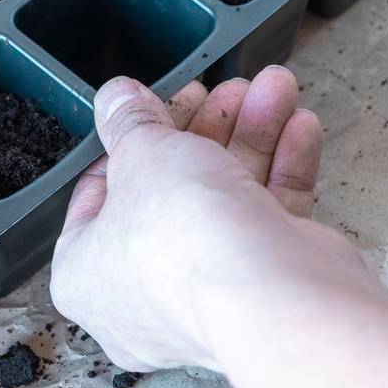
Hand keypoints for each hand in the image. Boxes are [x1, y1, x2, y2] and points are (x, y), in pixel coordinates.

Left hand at [51, 66, 380, 372]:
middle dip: (208, 126)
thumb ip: (129, 121)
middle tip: (227, 90)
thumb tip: (116, 98)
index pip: (102, 192)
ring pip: (227, 198)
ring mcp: (207, 294)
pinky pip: (268, 220)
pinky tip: (300, 124)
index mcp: (86, 272)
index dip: (133, 137)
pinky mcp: (264, 289)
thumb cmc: (185, 239)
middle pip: (172, 188)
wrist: (276, 300)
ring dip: (255, 135)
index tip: (160, 101)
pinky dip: (284, 169)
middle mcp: (142, 293)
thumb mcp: (142, 154)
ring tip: (276, 88)